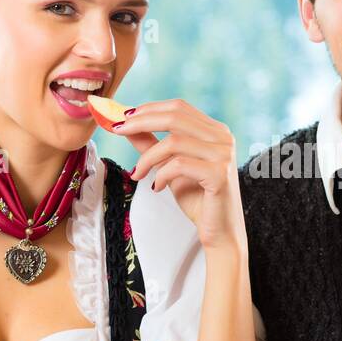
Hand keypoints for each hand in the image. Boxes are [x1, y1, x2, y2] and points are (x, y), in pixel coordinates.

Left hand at [114, 99, 247, 254]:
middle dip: (141, 121)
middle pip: (175, 116)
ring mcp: (223, 154)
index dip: (149, 109)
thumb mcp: (170, 168)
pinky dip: (161, 174)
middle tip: (118, 130)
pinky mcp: (219, 174)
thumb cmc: (198, 200)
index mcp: (215, 131)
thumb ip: (153, 145)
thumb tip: (129, 126)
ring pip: (174, 141)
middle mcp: (223, 137)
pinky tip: (157, 187)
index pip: (179, 107)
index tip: (122, 117)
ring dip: (147, 157)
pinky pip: (179, 164)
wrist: (220, 232)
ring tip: (138, 173)